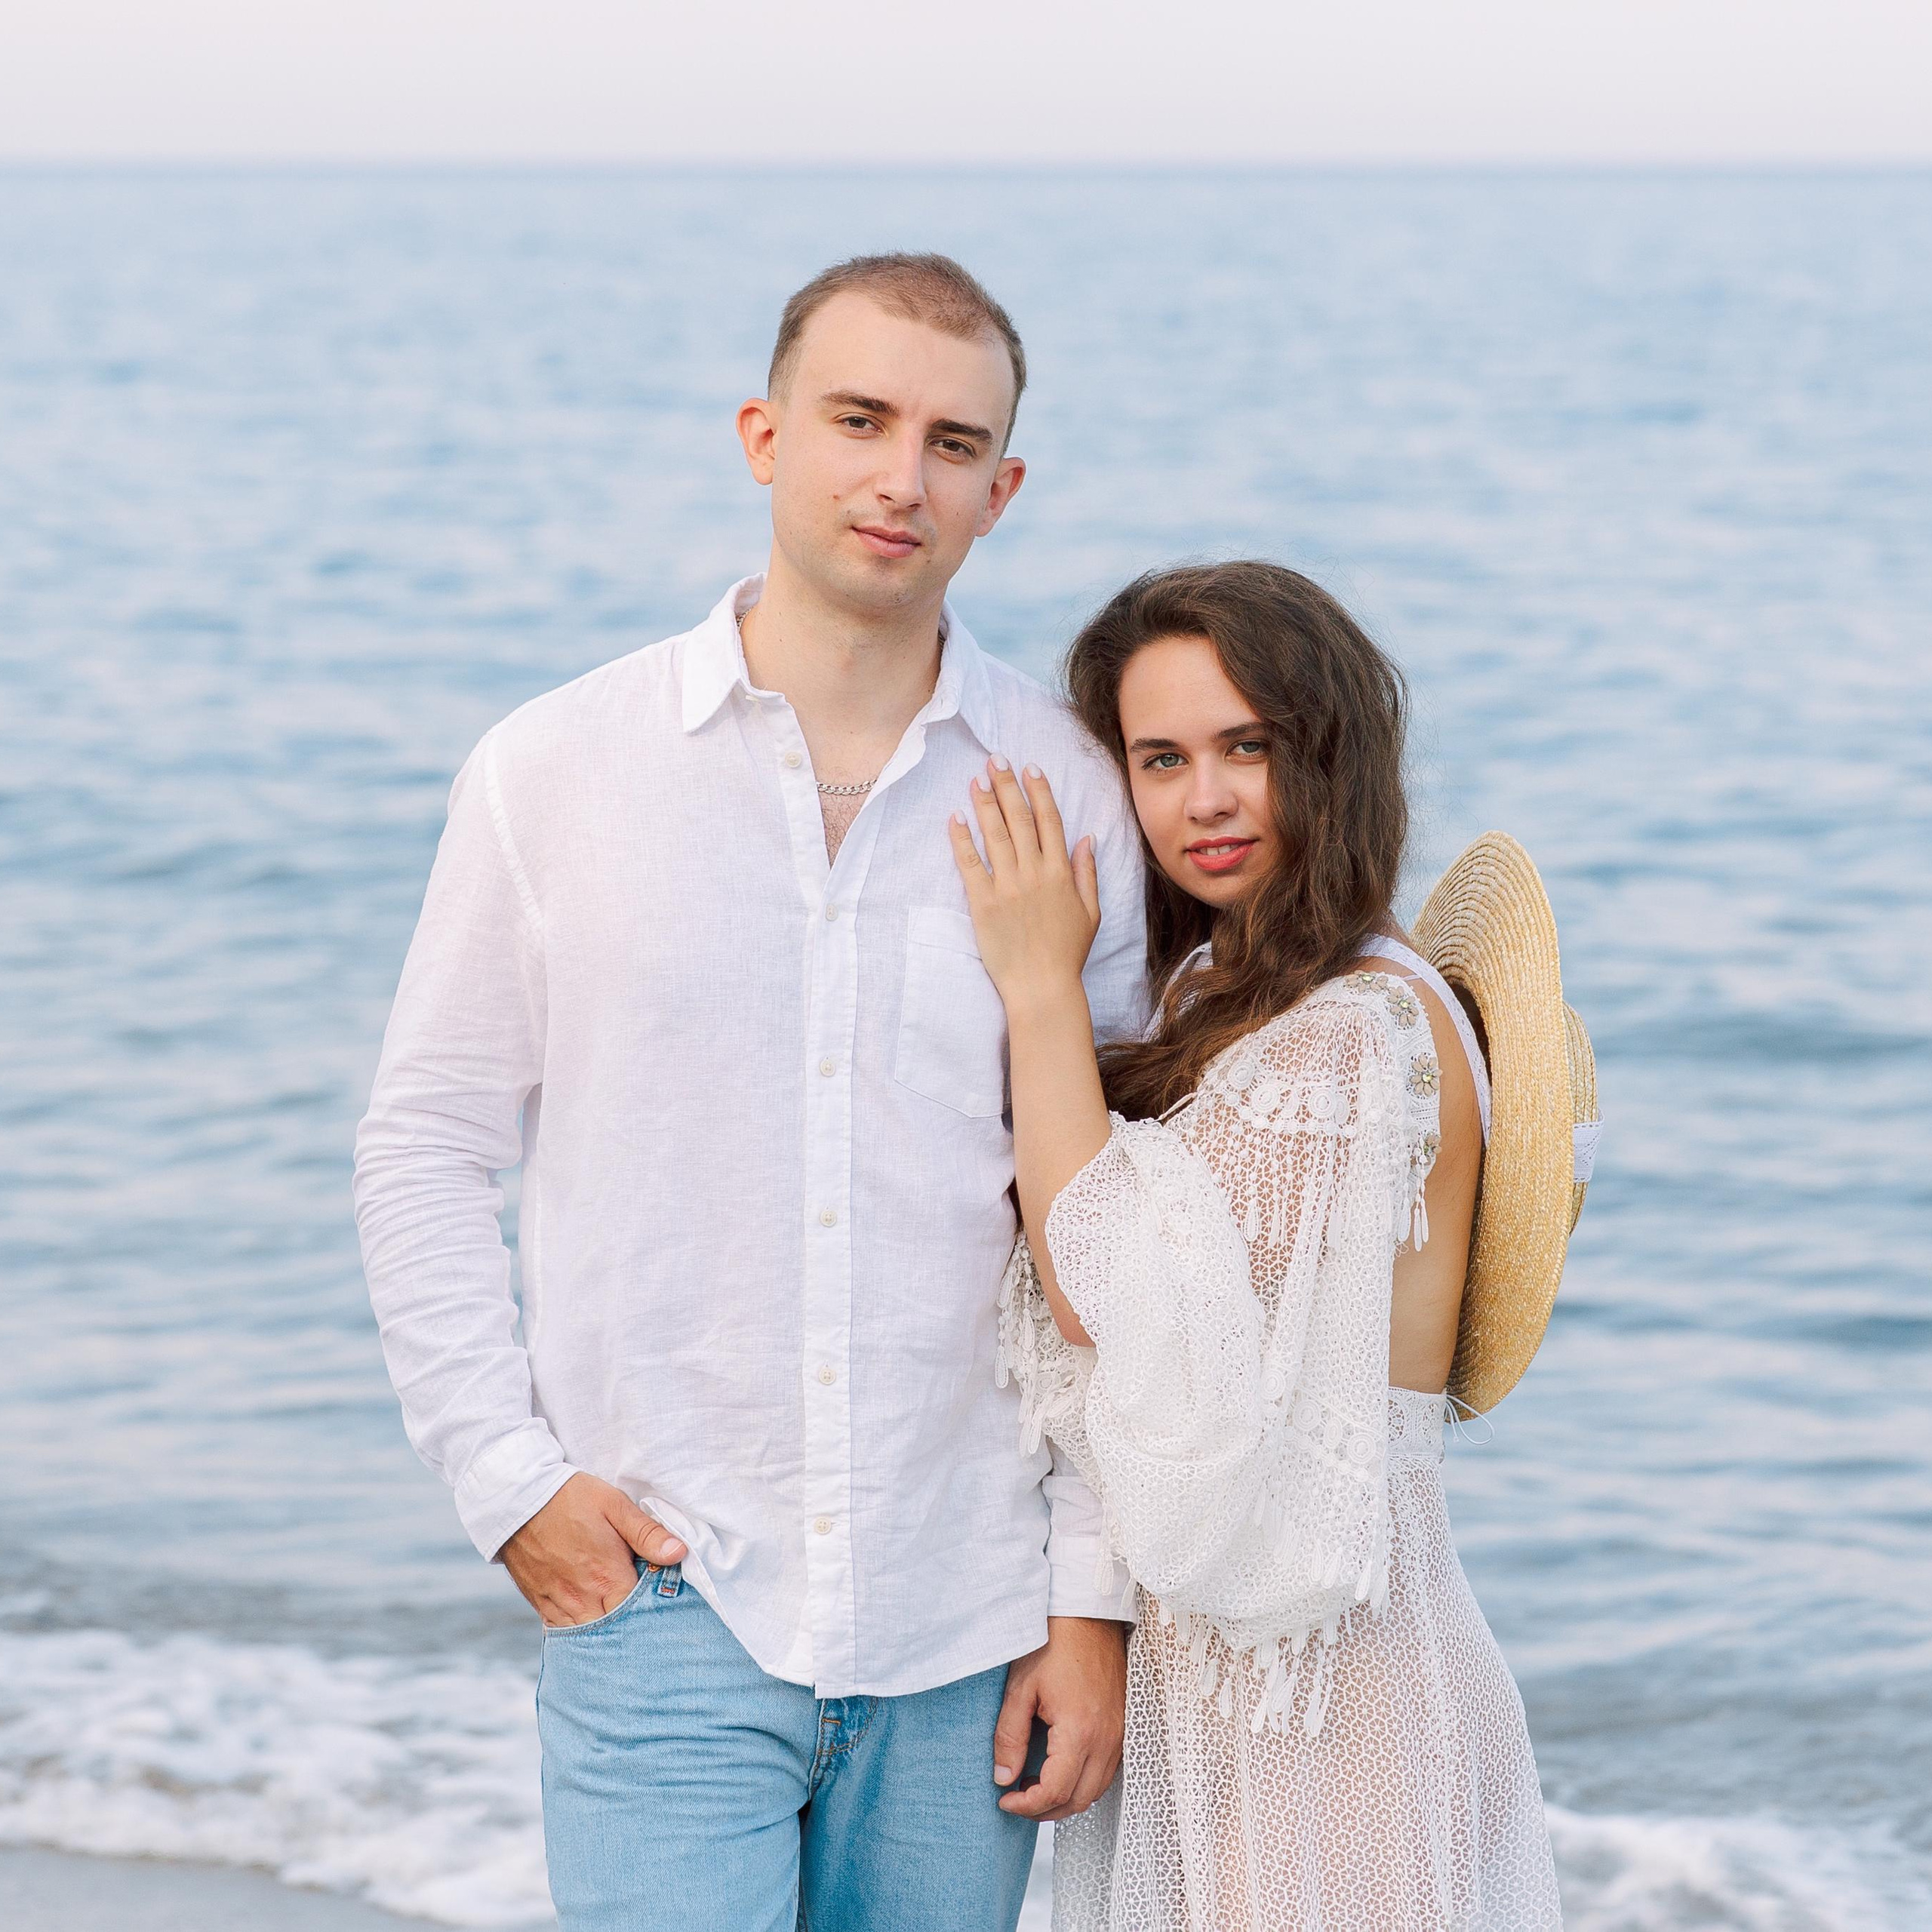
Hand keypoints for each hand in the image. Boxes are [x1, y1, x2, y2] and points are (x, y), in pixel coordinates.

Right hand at [500, 1472, 686, 1628]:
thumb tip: (680, 1553)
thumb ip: (647, 1533)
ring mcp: (558, 1604)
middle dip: (629, 1631)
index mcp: (607, 1578)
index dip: (653, 1614)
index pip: (639, 1615)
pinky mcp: (539, 1603)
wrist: (516, 1498)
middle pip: (613, 1633)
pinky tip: (590, 1624)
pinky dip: (577, 1633)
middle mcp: (582, 1599)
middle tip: (644, 1622)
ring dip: (603, 1636)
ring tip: (620, 1629)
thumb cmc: (570, 1498)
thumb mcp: (614, 1505)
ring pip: (586, 1638)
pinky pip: (561, 1631)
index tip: (663, 1608)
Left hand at [948, 757, 1099, 1010]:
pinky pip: (970, 864)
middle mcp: (1034, 873)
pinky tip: (956, 817)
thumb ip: (1087, 872)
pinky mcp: (983, 903)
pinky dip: (962, 839)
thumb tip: (1086, 838)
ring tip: (977, 779)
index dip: (1039, 791)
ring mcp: (1007, 887)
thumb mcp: (1090, 912)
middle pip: (1019, 819)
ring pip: (994, 834)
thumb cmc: (1067, 953)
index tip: (1030, 768)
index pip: (1049, 821)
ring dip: (985, 803)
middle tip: (996, 759)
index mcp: (1060, 873)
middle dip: (1008, 785)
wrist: (1042, 987)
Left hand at [992, 1616, 1127, 1820]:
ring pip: (1096, 1791)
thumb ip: (1009, 1737)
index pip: (1054, 1792)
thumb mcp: (1020, 1688)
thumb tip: (1004, 1779)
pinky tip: (1061, 1769)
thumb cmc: (1053, 1643)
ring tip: (1035, 1786)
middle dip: (1045, 1810)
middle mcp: (1107, 1740)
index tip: (1004, 1800)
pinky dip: (1084, 1782)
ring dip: (1066, 1799)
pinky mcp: (1124, 1725)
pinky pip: (1107, 1772)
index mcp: (1079, 1732)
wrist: (1088, 1613)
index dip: (1026, 1806)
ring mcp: (1120, 1734)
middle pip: (1079, 1801)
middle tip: (1017, 1799)